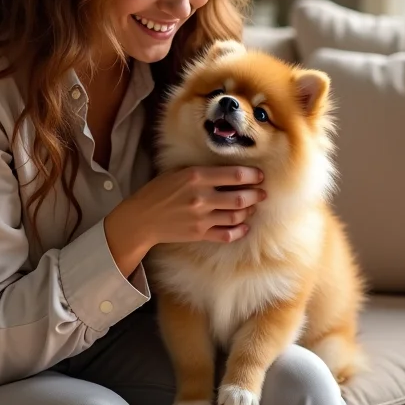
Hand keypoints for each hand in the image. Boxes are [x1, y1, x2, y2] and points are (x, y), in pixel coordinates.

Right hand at [104, 166, 265, 276]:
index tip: (260, 175)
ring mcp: (201, 218)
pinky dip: (239, 231)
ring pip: (237, 216)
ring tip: (252, 207)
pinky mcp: (200, 234)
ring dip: (249, 212)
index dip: (252, 175)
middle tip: (262, 193)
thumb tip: (228, 169)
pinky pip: (227, 235)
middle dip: (257, 195)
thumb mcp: (177, 172)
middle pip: (241, 197)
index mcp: (196, 177)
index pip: (234, 175)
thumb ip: (202, 171)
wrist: (141, 218)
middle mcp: (201, 197)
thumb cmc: (158, 191)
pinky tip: (244, 227)